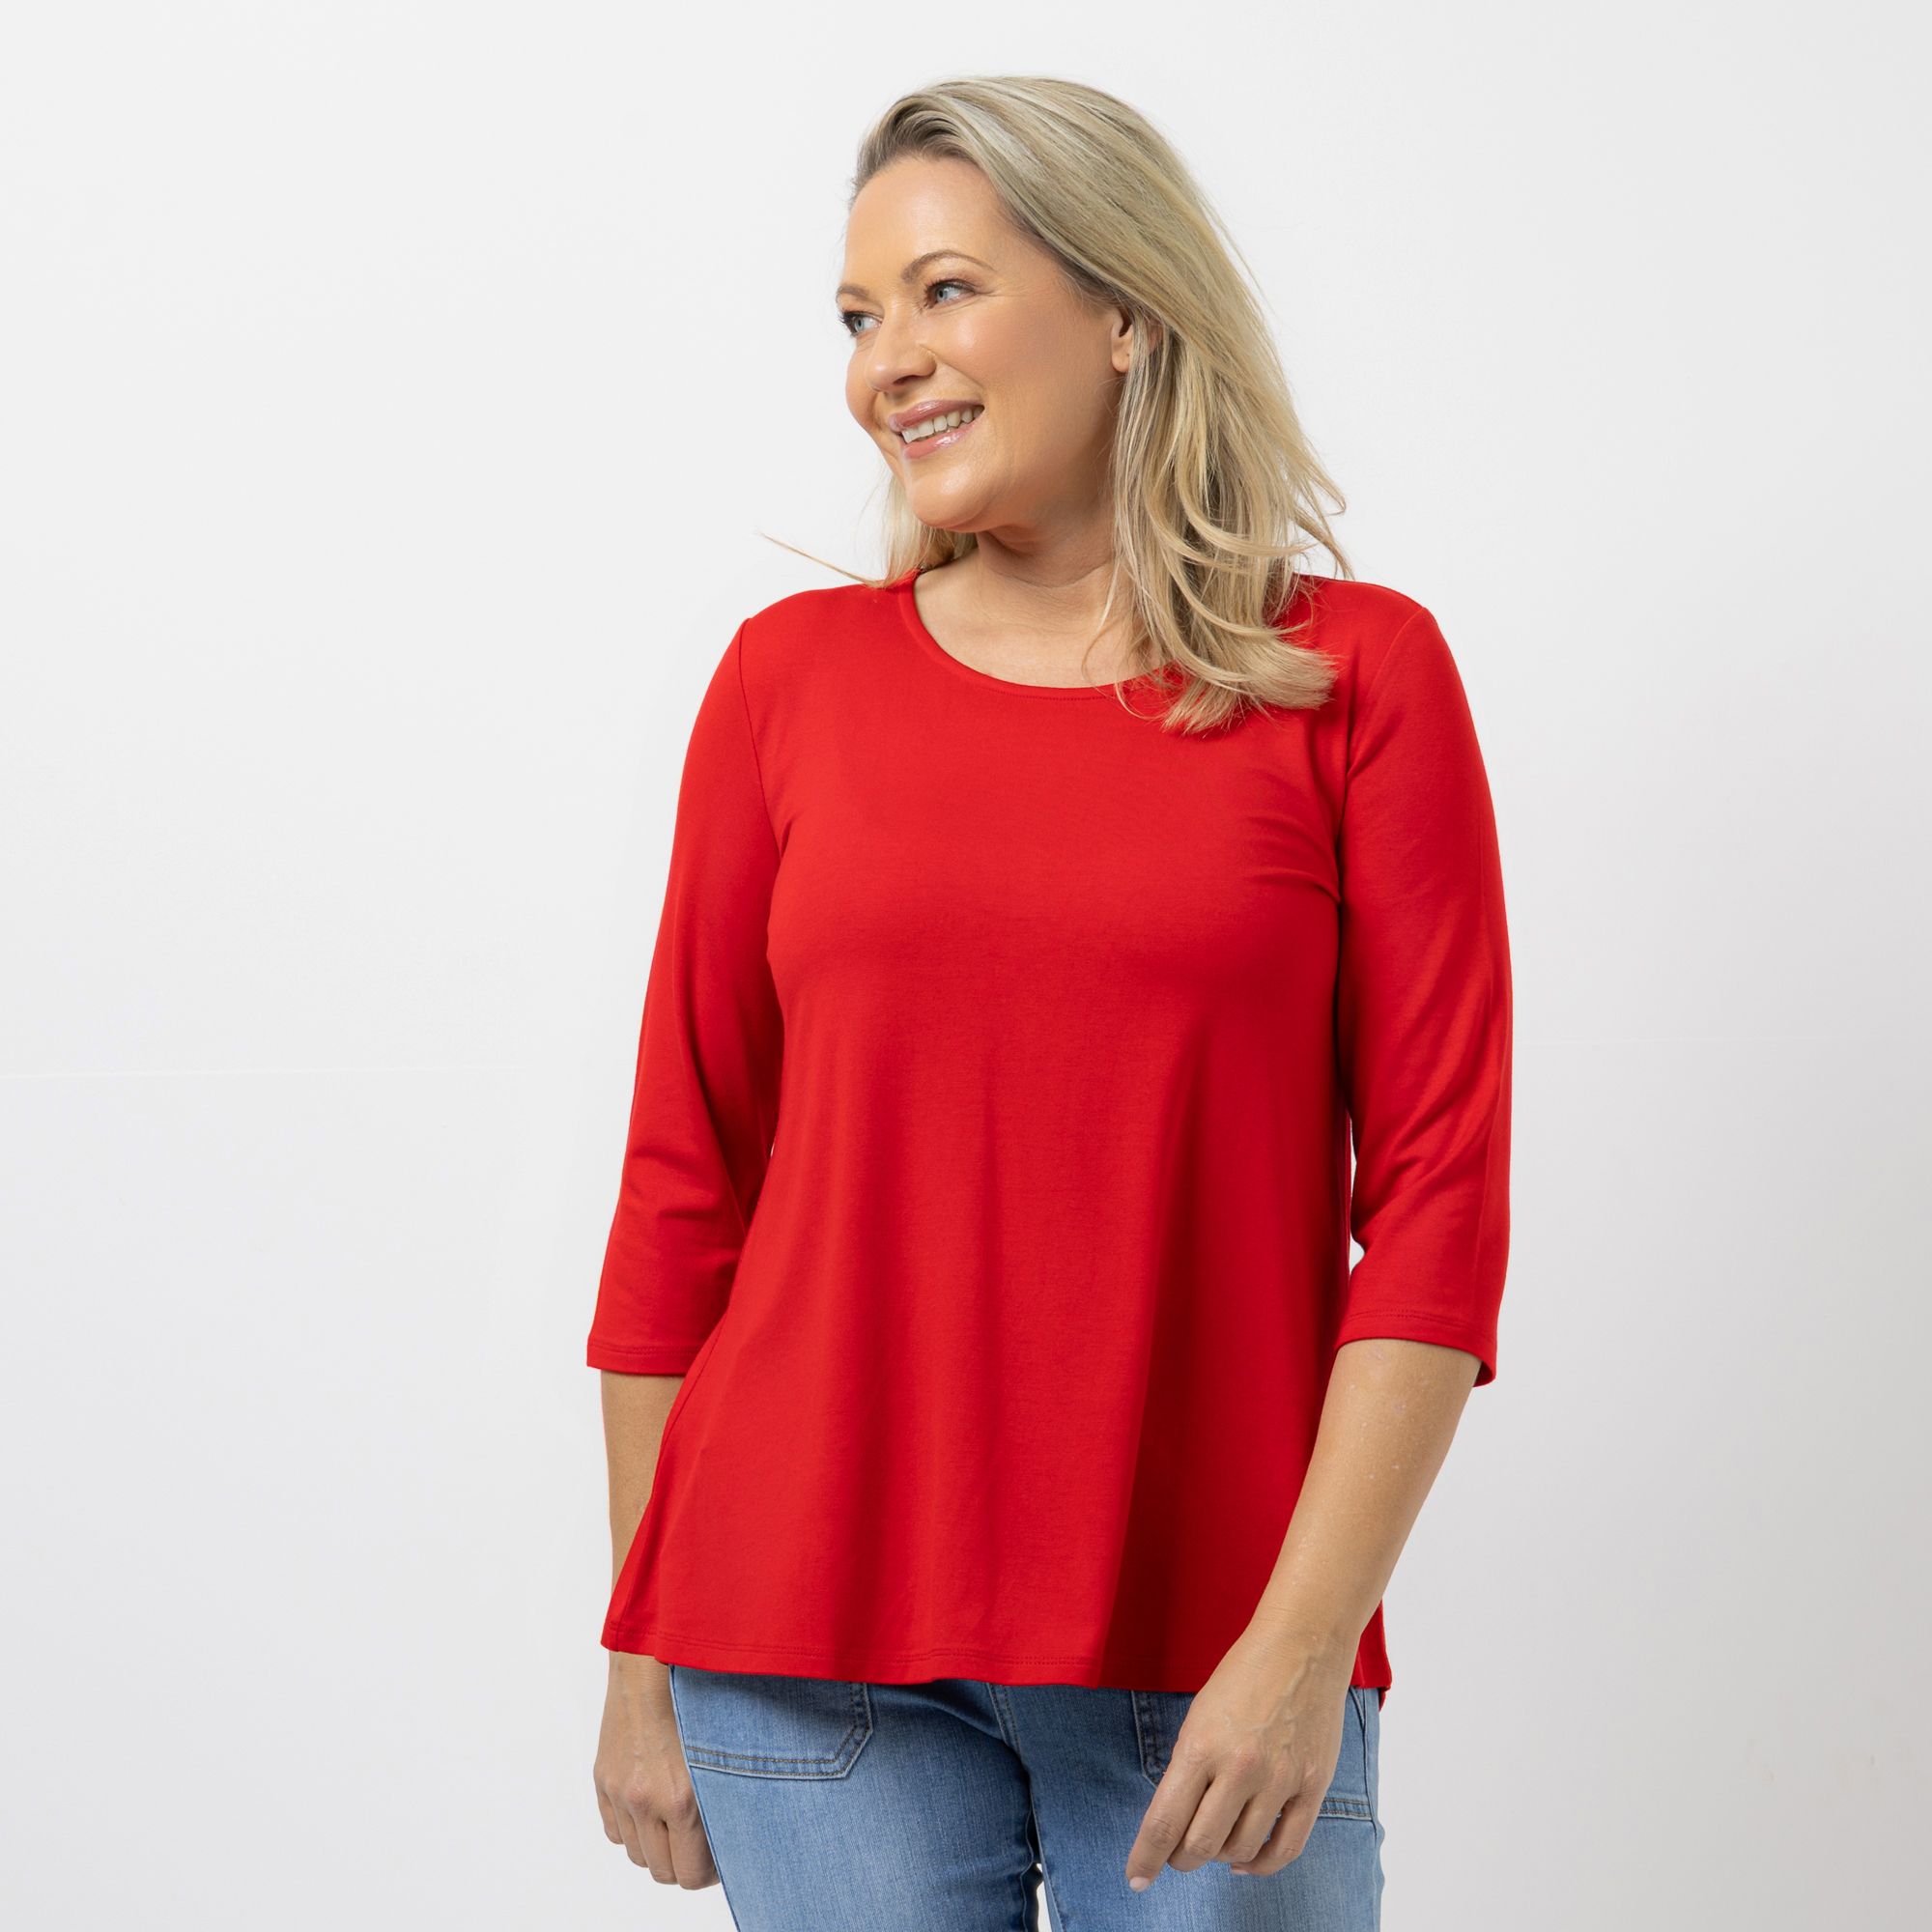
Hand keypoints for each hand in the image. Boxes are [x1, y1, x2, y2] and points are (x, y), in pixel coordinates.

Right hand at [593, 1652, 718, 1889]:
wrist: (654, 1659)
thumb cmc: (701, 1695)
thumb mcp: (727, 1750)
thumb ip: (728, 1798)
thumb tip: (739, 1834)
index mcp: (683, 1798)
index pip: (692, 1875)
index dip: (709, 1872)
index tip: (721, 1855)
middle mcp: (647, 1800)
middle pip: (663, 1871)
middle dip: (684, 1861)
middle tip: (701, 1839)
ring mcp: (620, 1792)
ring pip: (637, 1854)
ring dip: (658, 1845)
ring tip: (677, 1819)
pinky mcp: (602, 1779)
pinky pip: (615, 1831)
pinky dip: (632, 1828)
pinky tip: (651, 1805)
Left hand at [1124, 1622, 1354, 1889]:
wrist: (1302, 1646)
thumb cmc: (1242, 1677)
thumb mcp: (1198, 1717)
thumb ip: (1188, 1771)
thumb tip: (1177, 1826)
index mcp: (1201, 1746)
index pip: (1165, 1822)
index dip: (1146, 1858)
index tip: (1137, 1878)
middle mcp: (1239, 1767)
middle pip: (1200, 1846)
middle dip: (1181, 1859)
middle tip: (1178, 1853)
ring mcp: (1279, 1779)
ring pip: (1240, 1850)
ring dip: (1219, 1856)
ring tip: (1214, 1841)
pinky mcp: (1312, 1785)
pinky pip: (1287, 1848)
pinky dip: (1261, 1864)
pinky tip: (1246, 1859)